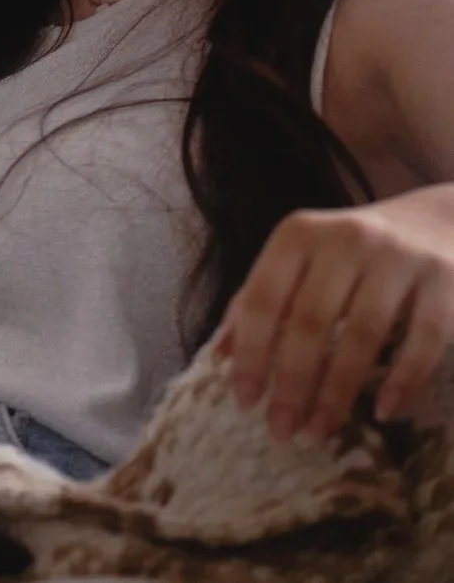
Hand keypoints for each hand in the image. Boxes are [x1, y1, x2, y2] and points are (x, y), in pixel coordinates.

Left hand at [219, 187, 453, 441]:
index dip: (251, 354)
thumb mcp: (302, 260)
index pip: (262, 301)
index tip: (246, 401)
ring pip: (361, 337)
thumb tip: (221, 353)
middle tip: (282, 430)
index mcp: (298, 235)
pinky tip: (383, 412)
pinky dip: (402, 381)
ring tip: (320, 430)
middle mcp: (344, 241)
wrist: (438, 222)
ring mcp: (397, 259)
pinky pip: (422, 341)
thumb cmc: (354, 253)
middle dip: (292, 385)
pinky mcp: (443, 281)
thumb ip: (261, 297)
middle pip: (309, 325)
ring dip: (337, 393)